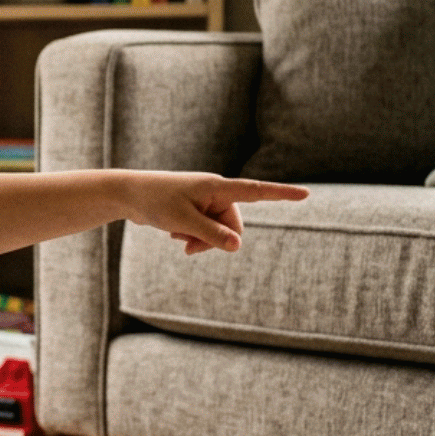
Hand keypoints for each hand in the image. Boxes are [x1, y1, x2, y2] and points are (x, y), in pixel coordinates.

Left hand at [121, 172, 307, 254]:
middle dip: (215, 241)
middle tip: (189, 248)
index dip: (281, 194)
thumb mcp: (183, 222)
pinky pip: (206, 231)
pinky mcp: (198, 210)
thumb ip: (211, 235)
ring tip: (177, 236)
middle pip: (233, 226)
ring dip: (201, 241)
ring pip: (220, 232)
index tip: (305, 194)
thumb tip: (238, 246)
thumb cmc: (155, 202)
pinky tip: (174, 232)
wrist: (129, 195)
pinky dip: (193, 236)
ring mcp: (207, 202)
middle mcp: (216, 192)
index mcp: (217, 187)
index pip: (256, 191)